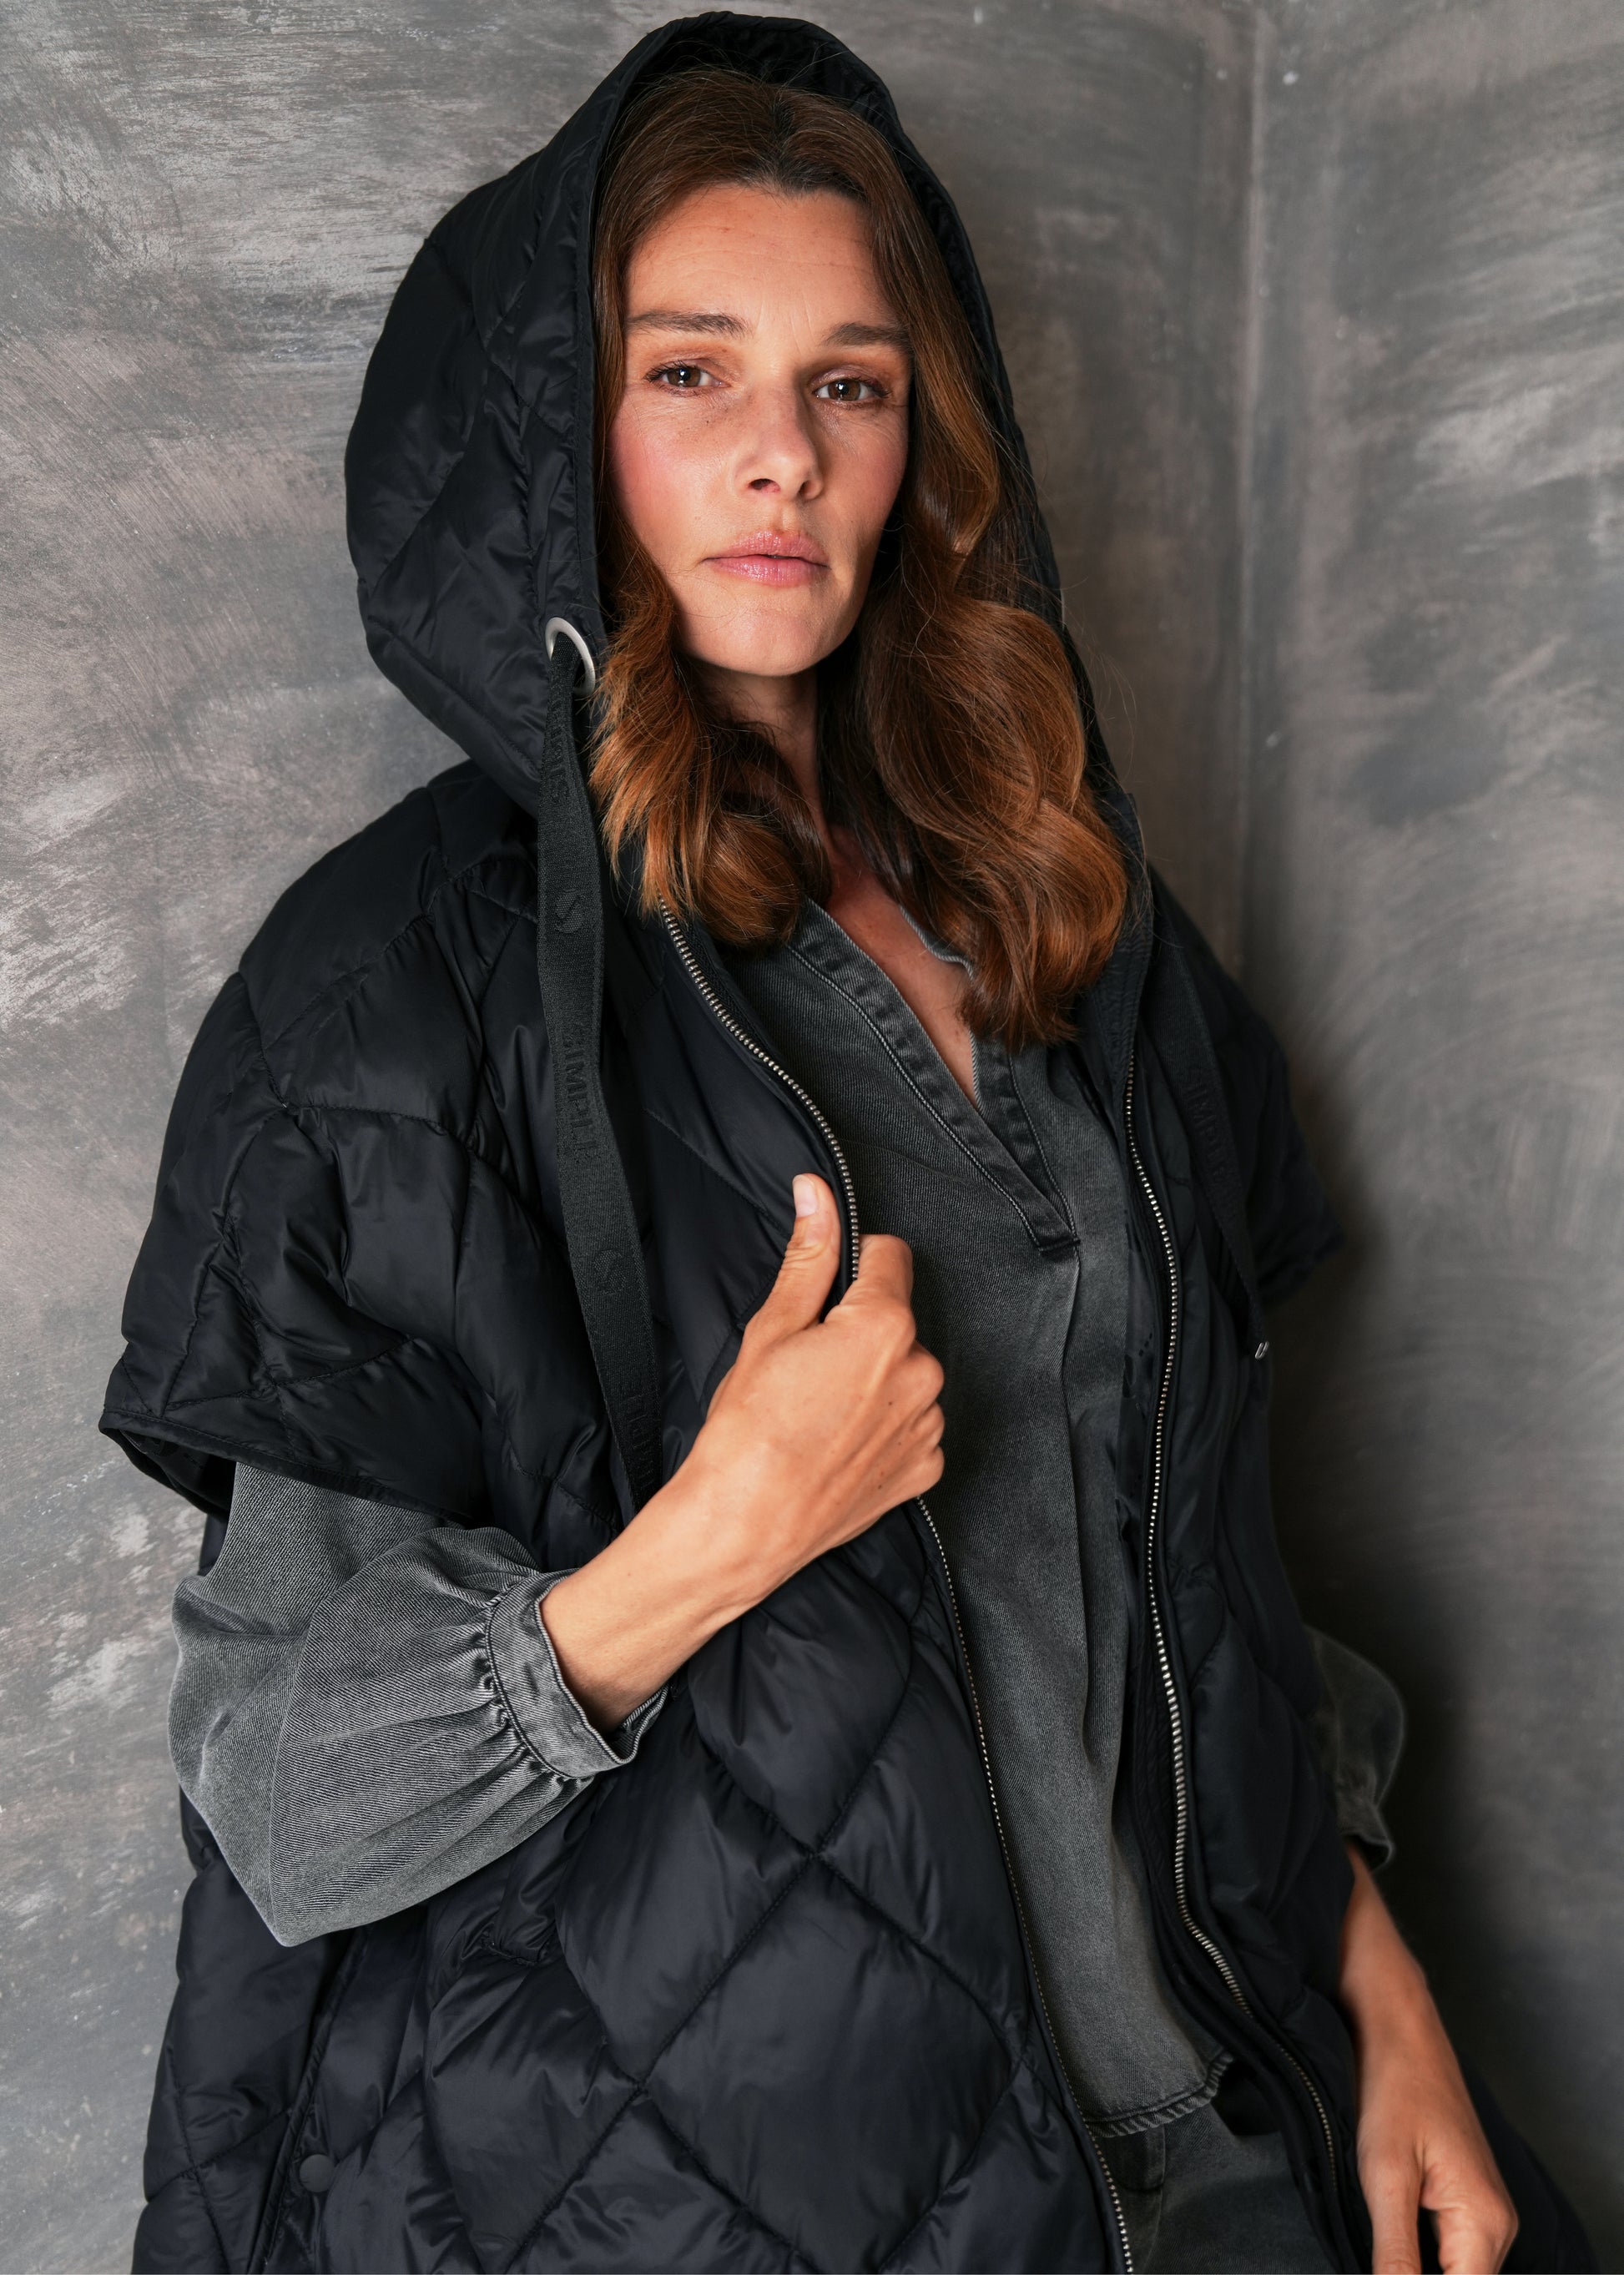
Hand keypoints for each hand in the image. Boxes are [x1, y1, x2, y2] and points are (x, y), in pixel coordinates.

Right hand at [539, 1175, 943, 1729]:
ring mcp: (927, 1425)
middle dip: (861, 1331)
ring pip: (906, 1375)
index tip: (827, 1295)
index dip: (855, 1265)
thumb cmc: (749, 1430)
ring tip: (821, 1411)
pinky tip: (840, 1443)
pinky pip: (913, 1427)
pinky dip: (884, 1428)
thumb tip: (817, 1194)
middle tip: (809, 1365)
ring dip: (876, 1380)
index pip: (890, 1256)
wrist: (745, 1524)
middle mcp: (921, 1372)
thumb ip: (808, 1256)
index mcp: (885, 1326)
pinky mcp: (925, 1469)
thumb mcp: (771, 1330)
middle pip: (899, 1322)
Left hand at [1340, 1846, 1517, 2273]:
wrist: (1398, 2027)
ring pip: (1454, 2269)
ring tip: (1381, 2232)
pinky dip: (1419, 2251)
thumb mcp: (1384, 2178)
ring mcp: (1483, 2210)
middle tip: (1377, 2238)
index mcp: (1484, 2223)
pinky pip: (1449, 2247)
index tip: (1386, 2260)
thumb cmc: (1392, 2087)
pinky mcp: (1465, 2197)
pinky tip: (1389, 2237)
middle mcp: (1495, 2223)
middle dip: (1413, 2273)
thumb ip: (1396, 2256)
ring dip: (1415, 2264)